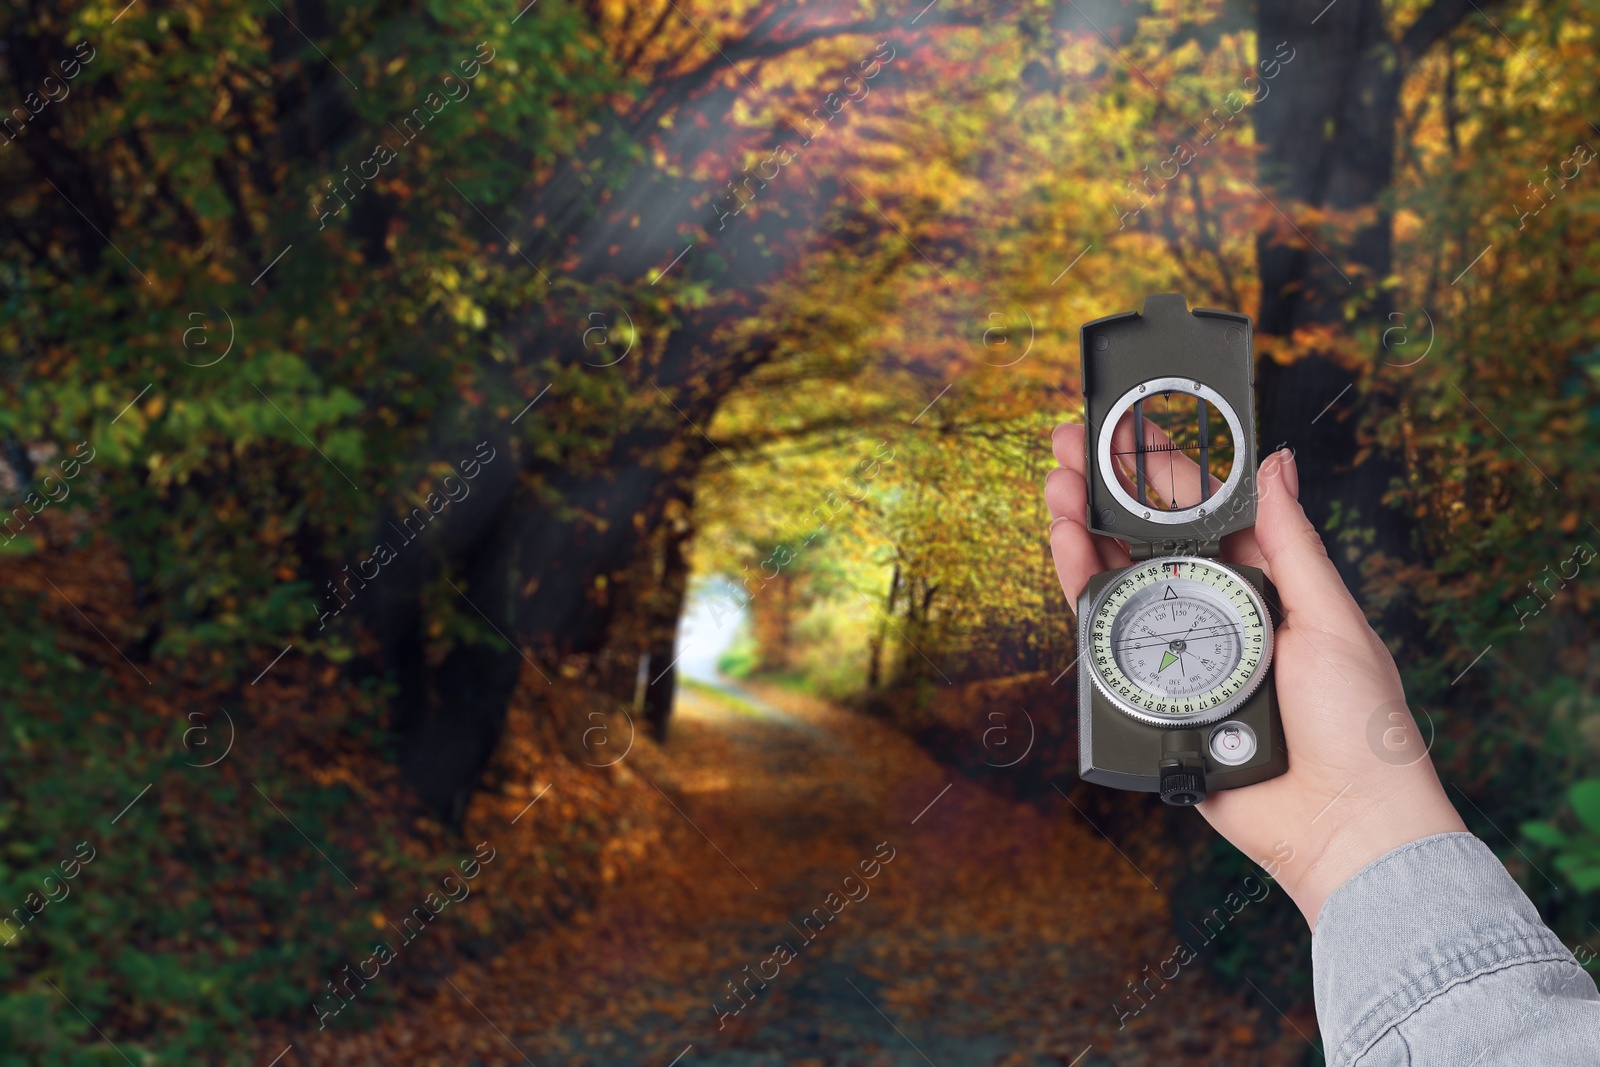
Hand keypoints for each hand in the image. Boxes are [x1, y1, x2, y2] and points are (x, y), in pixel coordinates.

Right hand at [1044, 422, 1464, 927]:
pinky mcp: (1146, 694)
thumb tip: (1276, 463)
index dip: (1163, 465)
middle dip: (1106, 486)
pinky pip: (1104, 636)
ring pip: (1117, 577)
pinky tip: (1065, 546)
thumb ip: (1291, 543)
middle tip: (1070, 442)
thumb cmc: (1356, 725)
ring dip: (1083, 526)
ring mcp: (1176, 650)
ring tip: (1057, 484)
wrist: (1338, 822)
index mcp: (1263, 583)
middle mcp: (1213, 610)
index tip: (1129, 424)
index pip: (1202, 509)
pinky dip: (1081, 587)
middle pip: (1147, 536)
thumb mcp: (1330, 619)